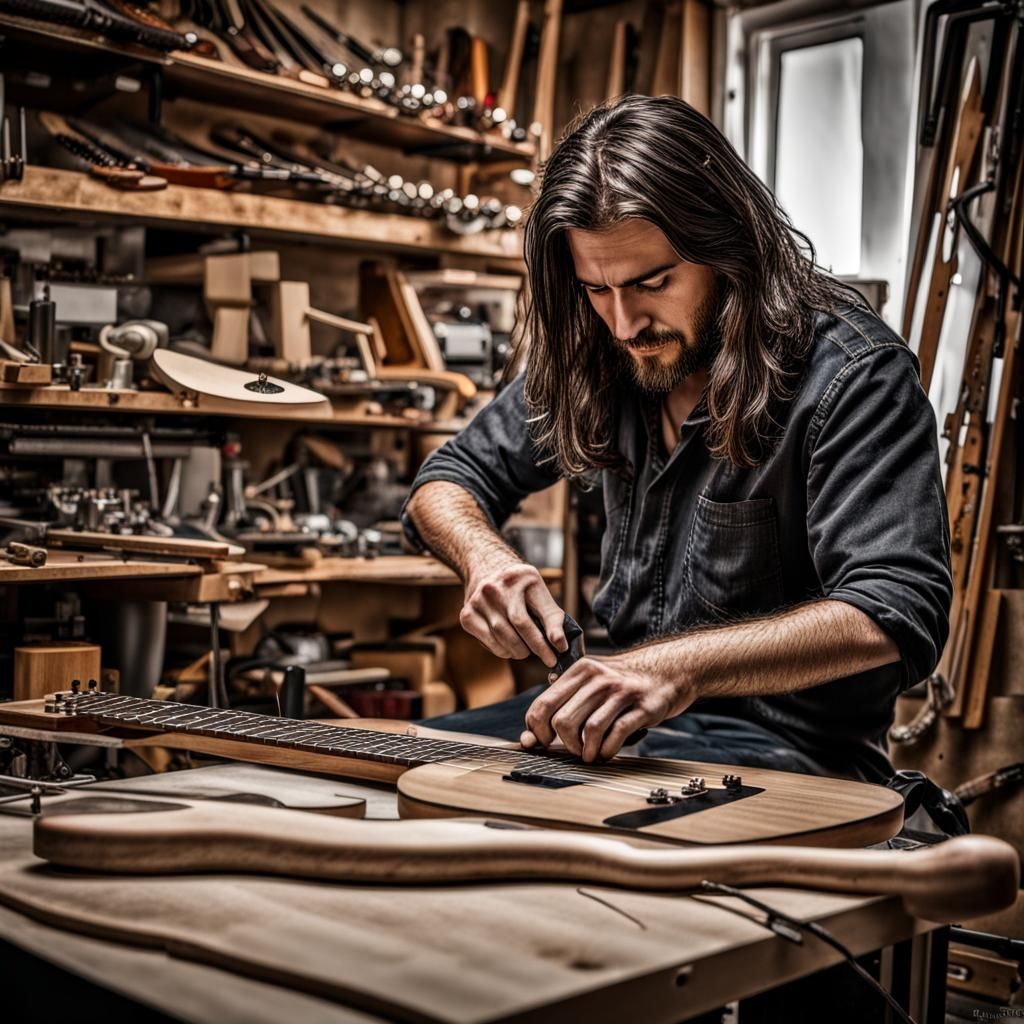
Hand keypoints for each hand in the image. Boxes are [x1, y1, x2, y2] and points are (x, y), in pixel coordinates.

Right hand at [461, 562, 566, 667]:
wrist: (485, 568)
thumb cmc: (518, 585)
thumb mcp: (538, 590)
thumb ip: (551, 616)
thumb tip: (561, 645)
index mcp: (522, 577)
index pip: (540, 612)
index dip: (551, 635)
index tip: (560, 652)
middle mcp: (497, 587)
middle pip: (519, 627)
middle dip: (536, 647)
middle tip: (546, 657)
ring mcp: (478, 601)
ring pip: (502, 637)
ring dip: (518, 651)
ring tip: (526, 650)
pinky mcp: (466, 615)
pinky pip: (488, 642)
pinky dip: (502, 650)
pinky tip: (509, 646)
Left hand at [522, 651, 695, 761]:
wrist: (669, 670)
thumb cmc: (623, 684)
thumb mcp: (591, 683)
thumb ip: (562, 704)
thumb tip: (529, 739)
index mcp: (580, 670)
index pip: (543, 704)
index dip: (537, 730)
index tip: (545, 742)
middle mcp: (598, 678)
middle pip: (563, 721)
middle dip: (565, 744)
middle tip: (575, 750)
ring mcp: (621, 692)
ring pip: (588, 730)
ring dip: (586, 751)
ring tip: (591, 755)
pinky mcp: (642, 707)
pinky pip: (616, 734)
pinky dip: (607, 750)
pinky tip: (606, 752)